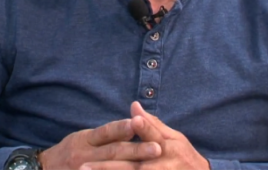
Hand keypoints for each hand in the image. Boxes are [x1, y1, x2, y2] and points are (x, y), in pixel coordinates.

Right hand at [38, 117, 161, 169]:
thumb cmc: (70, 152)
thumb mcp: (84, 139)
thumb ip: (107, 134)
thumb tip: (133, 124)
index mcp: (85, 140)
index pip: (106, 132)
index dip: (122, 128)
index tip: (140, 123)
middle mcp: (84, 155)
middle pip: (113, 152)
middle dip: (136, 150)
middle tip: (158, 148)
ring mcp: (84, 169)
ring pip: (109, 168)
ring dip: (131, 167)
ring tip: (150, 166)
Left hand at [81, 102, 209, 169]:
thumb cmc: (184, 157)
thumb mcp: (174, 138)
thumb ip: (151, 124)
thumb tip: (133, 105)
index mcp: (168, 147)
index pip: (152, 136)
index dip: (143, 128)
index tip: (131, 122)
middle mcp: (165, 164)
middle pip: (134, 166)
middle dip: (107, 167)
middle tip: (83, 167)